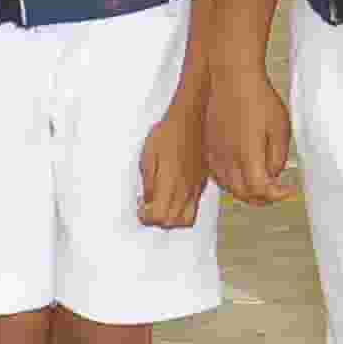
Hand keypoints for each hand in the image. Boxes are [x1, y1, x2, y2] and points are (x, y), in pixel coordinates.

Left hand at [135, 93, 209, 232]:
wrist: (193, 120)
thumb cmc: (169, 133)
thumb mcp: (149, 154)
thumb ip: (149, 180)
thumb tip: (148, 199)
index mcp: (170, 183)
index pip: (160, 217)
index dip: (146, 216)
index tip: (140, 205)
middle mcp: (186, 190)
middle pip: (173, 223)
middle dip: (157, 220)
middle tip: (147, 205)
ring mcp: (196, 188)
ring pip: (187, 219)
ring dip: (171, 218)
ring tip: (160, 203)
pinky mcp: (202, 183)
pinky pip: (194, 206)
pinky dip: (182, 209)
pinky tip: (172, 194)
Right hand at [206, 65, 293, 203]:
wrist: (232, 76)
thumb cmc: (257, 97)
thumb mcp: (280, 128)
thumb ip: (277, 156)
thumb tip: (274, 173)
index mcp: (247, 154)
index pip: (260, 190)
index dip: (277, 196)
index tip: (288, 190)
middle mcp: (226, 156)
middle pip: (241, 193)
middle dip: (261, 198)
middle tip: (275, 192)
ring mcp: (214, 151)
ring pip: (226, 185)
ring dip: (244, 191)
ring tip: (259, 185)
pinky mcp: (208, 144)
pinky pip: (216, 173)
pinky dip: (229, 181)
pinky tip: (239, 174)